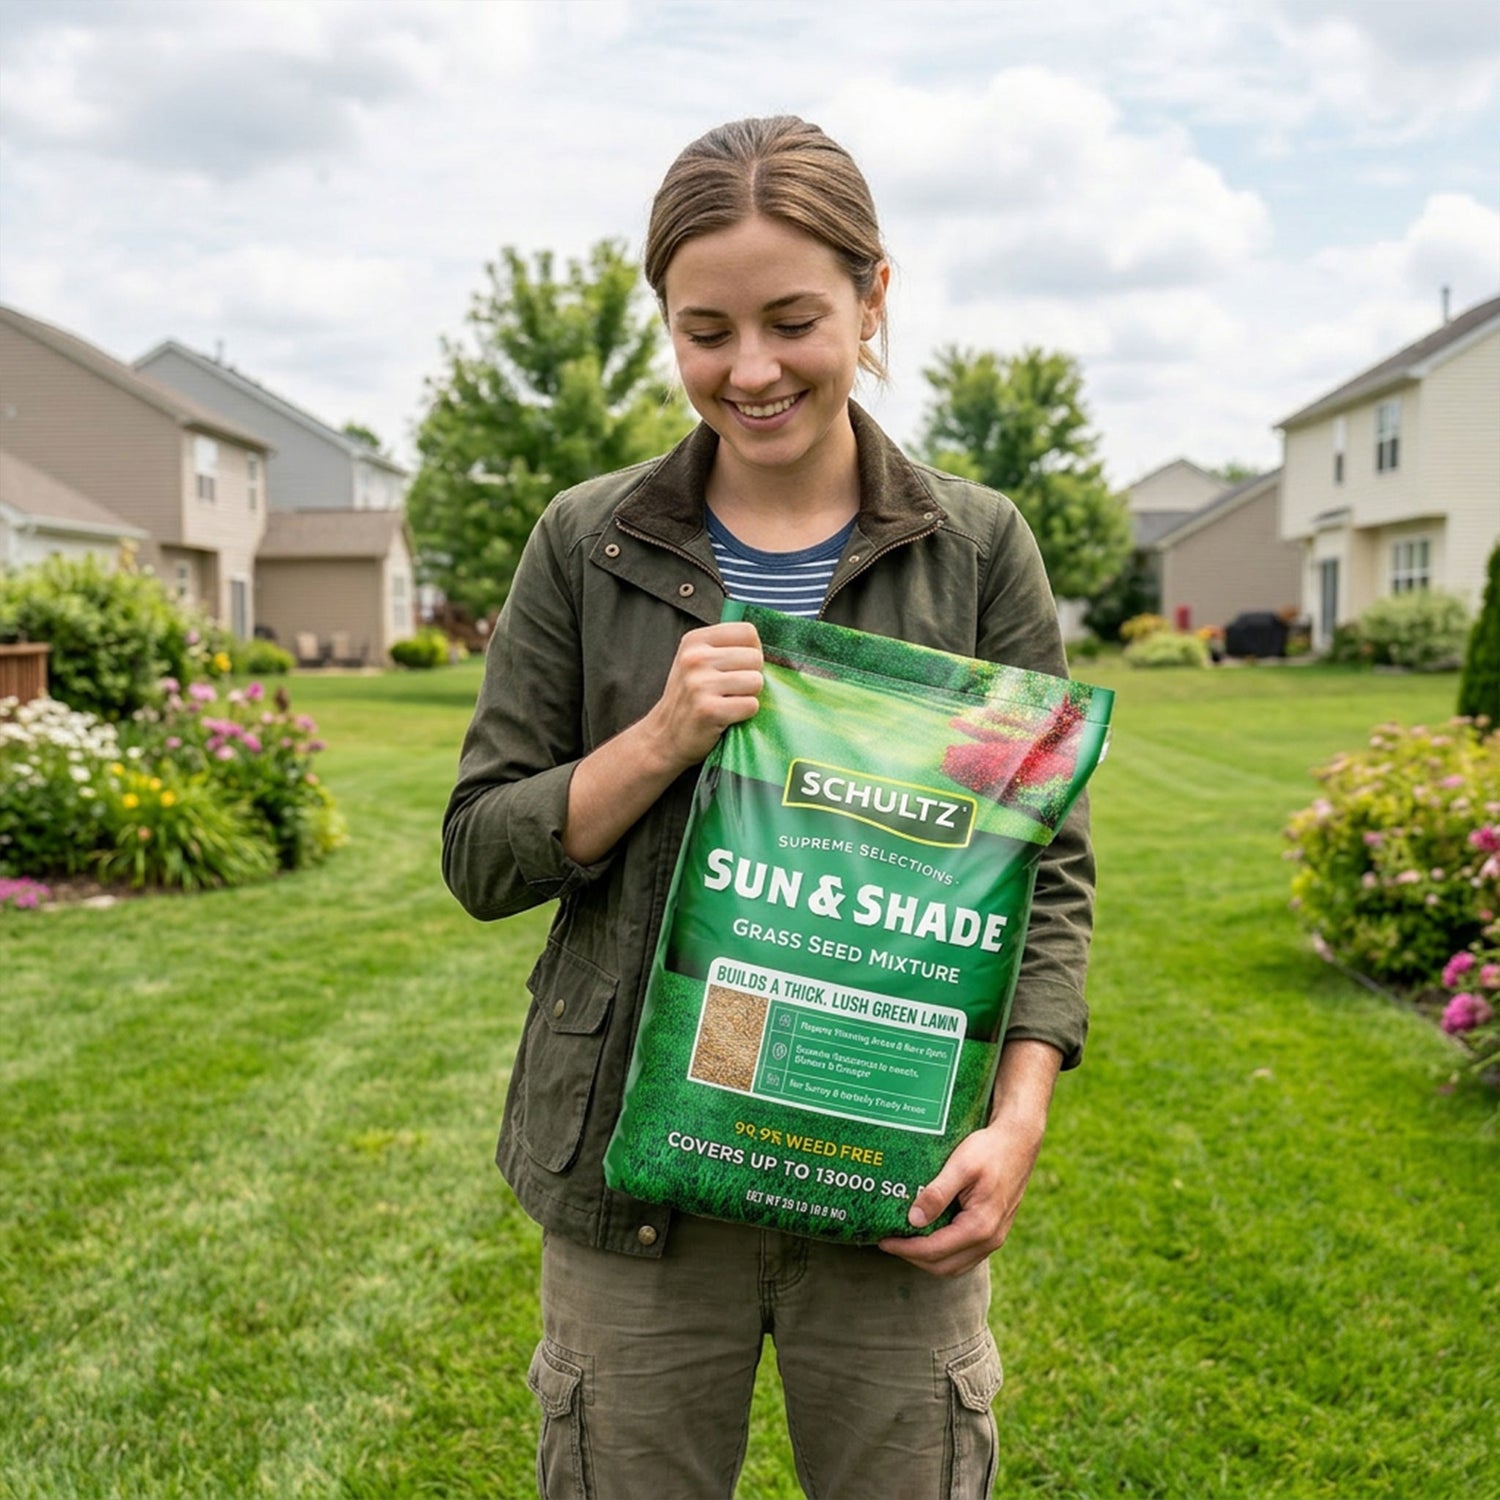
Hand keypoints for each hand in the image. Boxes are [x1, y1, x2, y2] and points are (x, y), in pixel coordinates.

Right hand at [642, 621, 763, 773]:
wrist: (665, 736)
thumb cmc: (690, 697)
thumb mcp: (697, 661)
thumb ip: (726, 647)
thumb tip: (768, 645)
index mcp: (695, 641)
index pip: (748, 632)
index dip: (751, 651)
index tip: (737, 667)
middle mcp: (695, 658)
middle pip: (755, 657)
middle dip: (750, 676)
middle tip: (730, 690)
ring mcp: (700, 684)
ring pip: (756, 681)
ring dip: (748, 696)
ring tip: (727, 702)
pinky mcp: (709, 710)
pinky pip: (751, 705)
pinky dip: (744, 714)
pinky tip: (725, 717)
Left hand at [878, 1038, 1059, 1276]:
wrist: (1019, 1141)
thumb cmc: (990, 1149)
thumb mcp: (960, 1165)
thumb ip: (938, 1193)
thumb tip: (913, 1220)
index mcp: (980, 1226)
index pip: (934, 1251)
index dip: (905, 1248)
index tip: (882, 1240)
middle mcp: (990, 1239)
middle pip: (943, 1266)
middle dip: (913, 1257)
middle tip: (889, 1241)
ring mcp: (994, 1238)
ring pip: (955, 1265)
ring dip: (928, 1259)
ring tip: (904, 1241)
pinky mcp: (993, 1231)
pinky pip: (964, 1255)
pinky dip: (943, 1253)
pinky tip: (928, 1235)